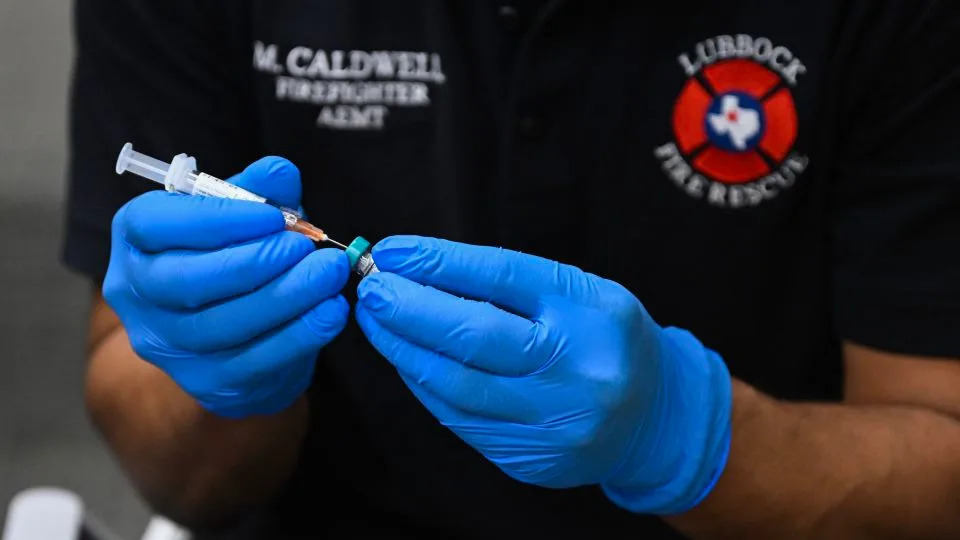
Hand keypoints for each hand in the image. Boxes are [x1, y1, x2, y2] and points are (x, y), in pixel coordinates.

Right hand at [103, 157, 349, 418]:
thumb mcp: (247, 215)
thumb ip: (260, 191)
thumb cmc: (237, 257)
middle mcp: (136, 294)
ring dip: (285, 297)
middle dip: (256, 262)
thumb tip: (279, 173)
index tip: (274, 215)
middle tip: (308, 246)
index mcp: (136, 240)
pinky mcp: (205, 383)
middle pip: (187, 281)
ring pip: (221, 325)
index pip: (155, 226)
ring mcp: (166, 345)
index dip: (217, 219)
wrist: (239, 336)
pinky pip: (252, 361)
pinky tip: (330, 311)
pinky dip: (299, 335)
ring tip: (329, 273)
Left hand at [355, 236, 731, 513]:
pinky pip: (462, 420)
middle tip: (372, 288)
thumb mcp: (576, 292)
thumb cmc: (604, 339)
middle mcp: (580, 369)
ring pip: (459, 387)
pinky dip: (426, 386)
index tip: (392, 251)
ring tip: (377, 321)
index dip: (439, 262)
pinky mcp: (534, 459)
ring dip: (405, 351)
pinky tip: (406, 360)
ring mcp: (557, 421)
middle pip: (476, 337)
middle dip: (411, 309)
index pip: (503, 277)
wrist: (655, 418)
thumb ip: (505, 281)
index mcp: (593, 311)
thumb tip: (416, 266)